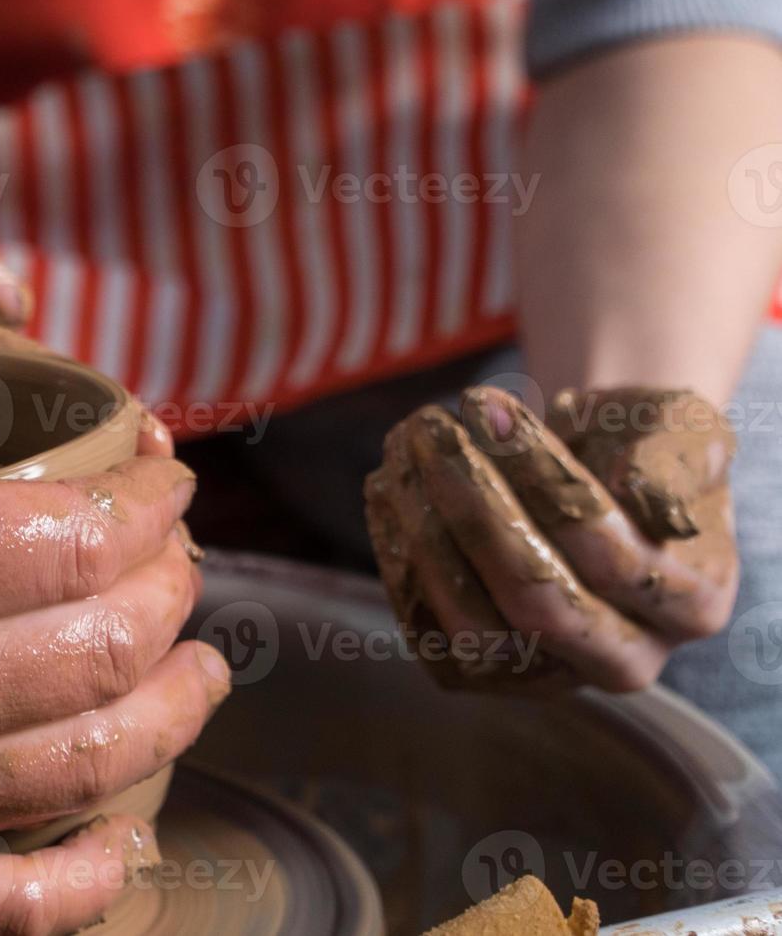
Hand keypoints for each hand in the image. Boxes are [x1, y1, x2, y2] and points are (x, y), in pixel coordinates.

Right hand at [0, 323, 224, 934]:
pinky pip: (14, 910)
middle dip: (174, 594)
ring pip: (88, 763)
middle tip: (187, 569)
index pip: (70, 532)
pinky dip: (92, 876)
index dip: (147, 505)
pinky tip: (127, 842)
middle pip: (104, 641)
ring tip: (205, 676)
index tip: (174, 483)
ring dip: (170, 711)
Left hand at [365, 386, 737, 690]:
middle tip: (426, 429)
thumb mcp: (680, 431)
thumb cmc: (642, 441)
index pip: (610, 554)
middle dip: (473, 508)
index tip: (486, 404)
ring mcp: (548, 672)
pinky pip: (427, 624)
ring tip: (401, 450)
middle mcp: (625, 658)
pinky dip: (398, 553)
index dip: (541, 478)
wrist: (596, 465)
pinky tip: (385, 487)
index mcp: (692, 604)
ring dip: (423, 530)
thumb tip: (642, 495)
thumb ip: (672, 462)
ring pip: (472, 623)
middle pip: (538, 599)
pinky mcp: (480, 668)